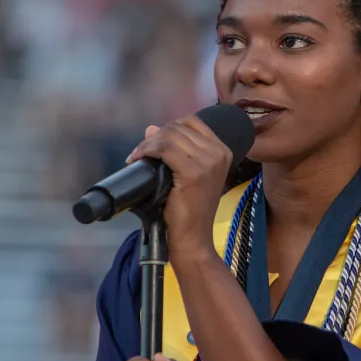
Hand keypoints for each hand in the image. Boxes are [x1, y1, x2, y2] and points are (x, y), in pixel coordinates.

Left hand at [127, 117, 232, 263]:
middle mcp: (219, 153)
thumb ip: (173, 150)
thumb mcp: (186, 175)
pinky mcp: (193, 173)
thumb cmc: (188, 211)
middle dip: (154, 136)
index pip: (192, 121)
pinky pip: (164, 148)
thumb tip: (151, 127)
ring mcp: (209, 162)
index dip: (169, 127)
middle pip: (178, 127)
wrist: (193, 239)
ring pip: (169, 135)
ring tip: (137, 156)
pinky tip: (137, 159)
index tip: (154, 143)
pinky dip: (147, 150)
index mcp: (223, 151)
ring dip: (147, 143)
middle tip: (140, 153)